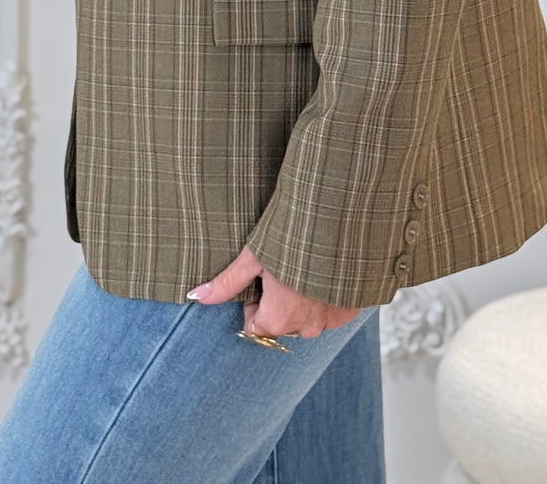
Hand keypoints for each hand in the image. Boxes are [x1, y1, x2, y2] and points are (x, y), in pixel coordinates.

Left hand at [187, 244, 361, 338]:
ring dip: (305, 299)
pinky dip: (327, 295)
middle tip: (285, 266)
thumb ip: (227, 283)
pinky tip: (325, 269)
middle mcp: (308, 327)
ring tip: (305, 264)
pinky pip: (332, 311)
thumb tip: (195, 297)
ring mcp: (333, 320)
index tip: (264, 276)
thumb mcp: (254, 256)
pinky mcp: (352, 308)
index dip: (256, 300)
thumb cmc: (291, 235)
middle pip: (283, 323)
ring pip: (309, 318)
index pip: (257, 326)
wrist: (339, 219)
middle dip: (280, 301)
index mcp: (280, 319)